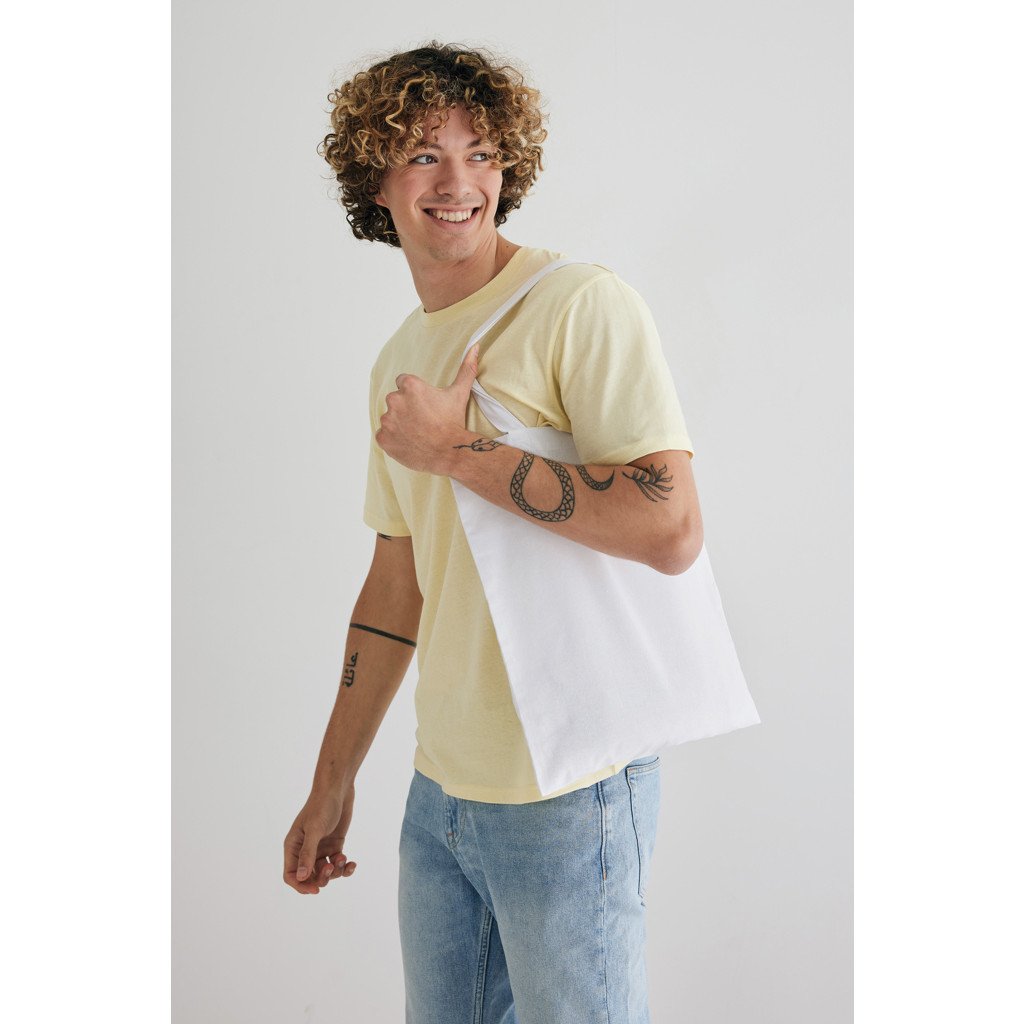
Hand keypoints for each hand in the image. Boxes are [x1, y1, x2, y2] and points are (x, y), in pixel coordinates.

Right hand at [283, 781, 357, 894]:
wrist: (338, 789)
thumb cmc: (322, 806)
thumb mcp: (315, 829)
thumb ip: (308, 854)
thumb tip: (302, 878)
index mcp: (293, 846)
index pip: (291, 875)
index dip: (301, 886)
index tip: (316, 890)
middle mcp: (305, 850)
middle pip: (309, 877)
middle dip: (321, 878)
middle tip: (331, 868)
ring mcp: (320, 848)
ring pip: (325, 872)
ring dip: (335, 872)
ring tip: (343, 859)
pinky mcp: (334, 846)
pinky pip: (337, 864)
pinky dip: (344, 867)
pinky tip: (352, 864)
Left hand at [375, 343, 479, 473]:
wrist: (450, 451)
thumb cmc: (453, 421)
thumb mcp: (459, 392)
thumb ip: (465, 368)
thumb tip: (475, 347)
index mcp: (410, 386)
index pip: (403, 383)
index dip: (415, 395)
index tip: (425, 405)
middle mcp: (395, 400)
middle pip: (396, 400)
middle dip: (406, 409)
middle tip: (423, 420)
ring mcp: (387, 420)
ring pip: (390, 418)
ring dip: (399, 423)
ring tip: (417, 433)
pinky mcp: (383, 438)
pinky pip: (383, 436)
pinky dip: (393, 439)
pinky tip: (409, 442)